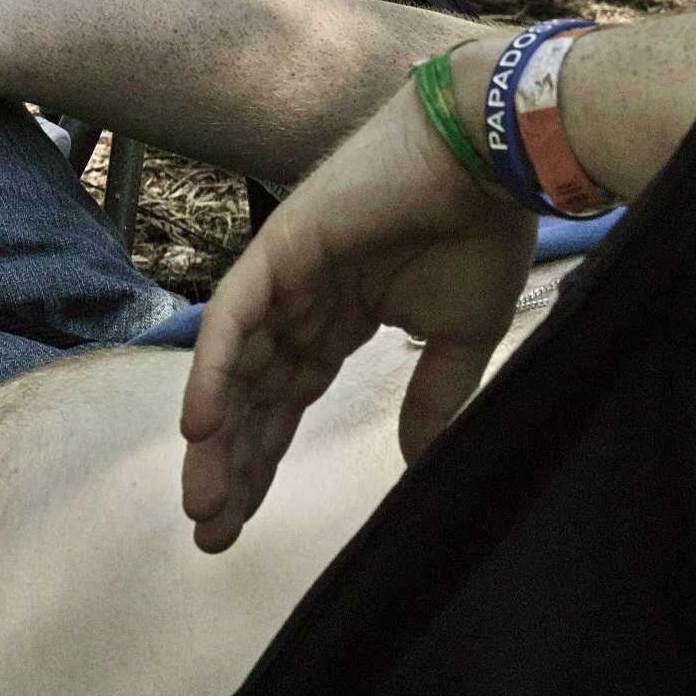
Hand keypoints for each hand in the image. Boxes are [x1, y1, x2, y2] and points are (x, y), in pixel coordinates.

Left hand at [179, 71, 537, 552]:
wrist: (492, 162)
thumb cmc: (484, 234)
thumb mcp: (462, 337)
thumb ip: (431, 396)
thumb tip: (415, 462)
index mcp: (342, 317)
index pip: (288, 400)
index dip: (263, 460)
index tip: (240, 524)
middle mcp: (304, 300)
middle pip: (252, 394)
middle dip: (232, 463)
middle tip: (210, 532)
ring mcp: (286, 273)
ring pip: (236, 366)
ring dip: (218, 434)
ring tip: (205, 501)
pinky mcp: (280, 248)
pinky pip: (232, 317)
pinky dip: (212, 369)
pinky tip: (202, 427)